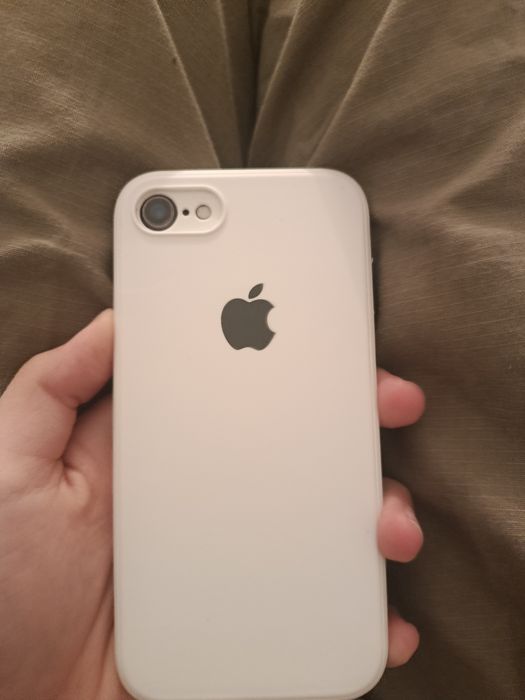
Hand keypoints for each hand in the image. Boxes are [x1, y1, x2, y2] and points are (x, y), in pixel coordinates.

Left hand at [0, 311, 423, 699]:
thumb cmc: (1, 584)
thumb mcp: (12, 466)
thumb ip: (50, 390)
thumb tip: (113, 323)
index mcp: (165, 457)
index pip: (238, 396)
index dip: (289, 366)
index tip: (335, 347)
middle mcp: (208, 502)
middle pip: (298, 454)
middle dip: (353, 427)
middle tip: (391, 405)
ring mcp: (235, 564)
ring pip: (323, 527)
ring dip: (374, 517)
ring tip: (388, 527)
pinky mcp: (248, 627)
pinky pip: (320, 614)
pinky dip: (363, 615)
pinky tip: (383, 617)